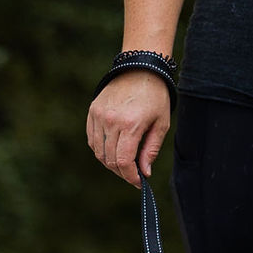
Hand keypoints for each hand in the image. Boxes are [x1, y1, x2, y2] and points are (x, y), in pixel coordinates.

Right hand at [87, 72, 171, 186]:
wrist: (140, 69)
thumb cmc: (155, 97)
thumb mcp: (161, 124)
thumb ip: (150, 150)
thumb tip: (144, 173)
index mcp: (130, 124)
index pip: (123, 161)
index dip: (130, 177)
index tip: (139, 183)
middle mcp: (110, 120)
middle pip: (109, 159)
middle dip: (122, 172)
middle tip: (133, 175)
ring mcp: (99, 115)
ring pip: (98, 151)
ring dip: (110, 162)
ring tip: (124, 163)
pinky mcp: (93, 111)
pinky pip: (92, 139)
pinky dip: (101, 149)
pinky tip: (113, 150)